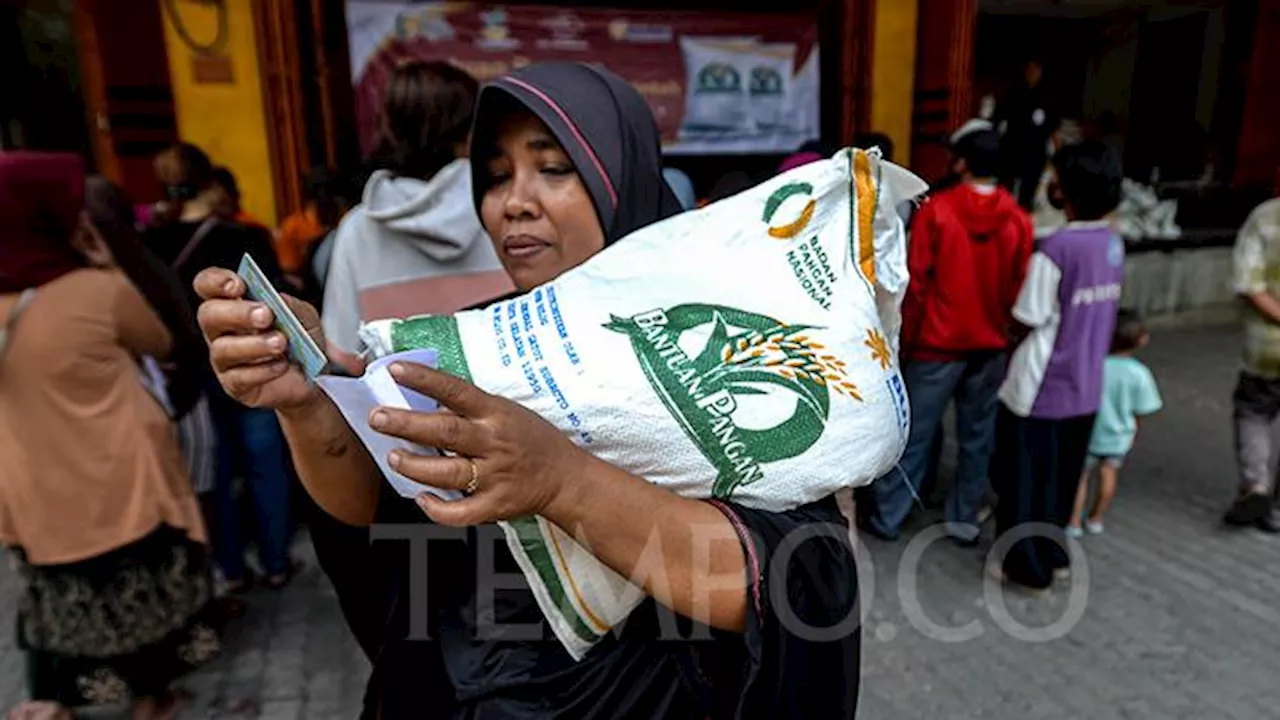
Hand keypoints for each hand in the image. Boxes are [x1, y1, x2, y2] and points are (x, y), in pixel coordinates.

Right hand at [194, 267, 323, 411]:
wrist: (311, 379)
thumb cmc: (300, 342)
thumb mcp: (304, 318)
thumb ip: (292, 306)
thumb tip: (279, 300)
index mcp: (232, 304)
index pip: (207, 285)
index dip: (216, 281)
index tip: (238, 284)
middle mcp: (221, 330)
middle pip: (208, 315)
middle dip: (237, 312)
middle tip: (266, 315)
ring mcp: (224, 359)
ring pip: (222, 349)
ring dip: (254, 344)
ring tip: (281, 343)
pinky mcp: (234, 385)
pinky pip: (239, 377)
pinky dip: (263, 370)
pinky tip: (282, 365)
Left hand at [367, 362, 586, 525]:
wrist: (565, 476)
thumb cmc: (531, 439)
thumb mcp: (505, 411)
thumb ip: (469, 408)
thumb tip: (420, 399)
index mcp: (496, 413)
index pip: (455, 391)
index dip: (423, 379)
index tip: (394, 369)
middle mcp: (493, 442)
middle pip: (445, 432)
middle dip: (406, 424)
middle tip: (378, 418)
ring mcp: (494, 476)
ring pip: (446, 473)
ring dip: (414, 466)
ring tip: (393, 457)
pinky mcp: (495, 505)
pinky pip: (460, 512)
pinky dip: (436, 509)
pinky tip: (421, 498)